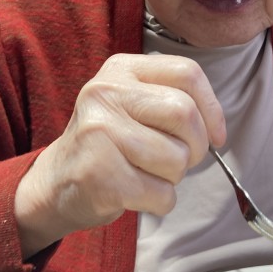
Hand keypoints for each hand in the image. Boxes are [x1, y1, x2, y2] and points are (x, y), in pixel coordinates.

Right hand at [15, 53, 225, 256]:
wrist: (56, 183)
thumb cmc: (110, 144)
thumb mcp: (133, 104)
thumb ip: (172, 101)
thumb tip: (217, 131)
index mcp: (122, 69)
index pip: (187, 72)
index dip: (212, 108)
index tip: (216, 136)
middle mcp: (106, 92)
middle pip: (184, 114)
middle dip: (194, 147)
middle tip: (179, 160)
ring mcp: (99, 132)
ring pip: (176, 158)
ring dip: (174, 178)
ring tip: (148, 174)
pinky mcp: (98, 173)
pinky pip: (160, 194)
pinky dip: (160, 202)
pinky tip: (136, 194)